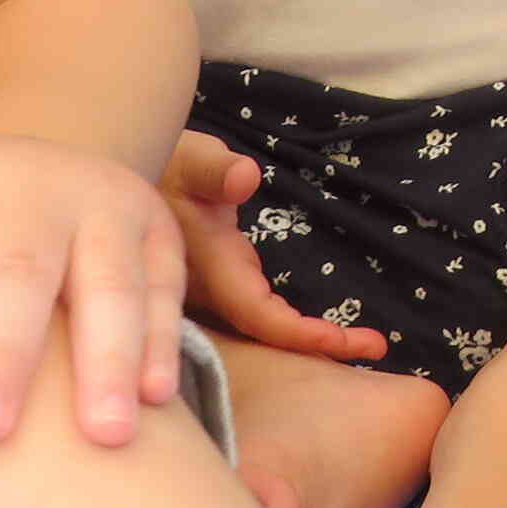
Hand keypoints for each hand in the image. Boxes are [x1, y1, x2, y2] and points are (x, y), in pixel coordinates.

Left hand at [0, 133, 185, 446]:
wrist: (31, 159)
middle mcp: (33, 185)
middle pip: (21, 270)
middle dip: (6, 354)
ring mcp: (104, 202)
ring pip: (108, 280)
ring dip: (108, 357)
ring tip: (103, 436)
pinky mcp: (156, 226)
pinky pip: (164, 285)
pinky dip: (162, 340)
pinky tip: (155, 399)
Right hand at [162, 131, 386, 363]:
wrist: (130, 190)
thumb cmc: (168, 168)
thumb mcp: (191, 160)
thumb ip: (216, 169)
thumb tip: (246, 176)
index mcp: (210, 268)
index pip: (256, 314)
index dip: (298, 333)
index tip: (344, 340)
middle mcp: (214, 292)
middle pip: (266, 334)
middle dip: (319, 346)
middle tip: (376, 347)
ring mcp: (218, 293)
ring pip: (263, 329)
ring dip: (310, 338)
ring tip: (366, 343)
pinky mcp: (224, 286)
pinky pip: (260, 315)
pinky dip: (293, 326)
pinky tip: (324, 328)